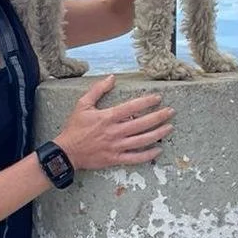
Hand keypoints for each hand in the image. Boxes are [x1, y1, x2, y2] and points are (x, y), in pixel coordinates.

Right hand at [54, 75, 174, 169]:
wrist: (67, 152)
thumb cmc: (75, 127)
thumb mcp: (83, 104)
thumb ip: (98, 90)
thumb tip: (112, 78)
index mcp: (107, 117)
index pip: (132, 107)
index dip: (146, 102)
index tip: (158, 98)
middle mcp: (114, 132)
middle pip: (141, 124)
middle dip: (158, 117)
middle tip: (171, 111)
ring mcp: (116, 146)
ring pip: (142, 140)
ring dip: (158, 134)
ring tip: (169, 127)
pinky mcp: (115, 159)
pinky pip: (135, 158)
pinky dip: (148, 155)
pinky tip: (158, 149)